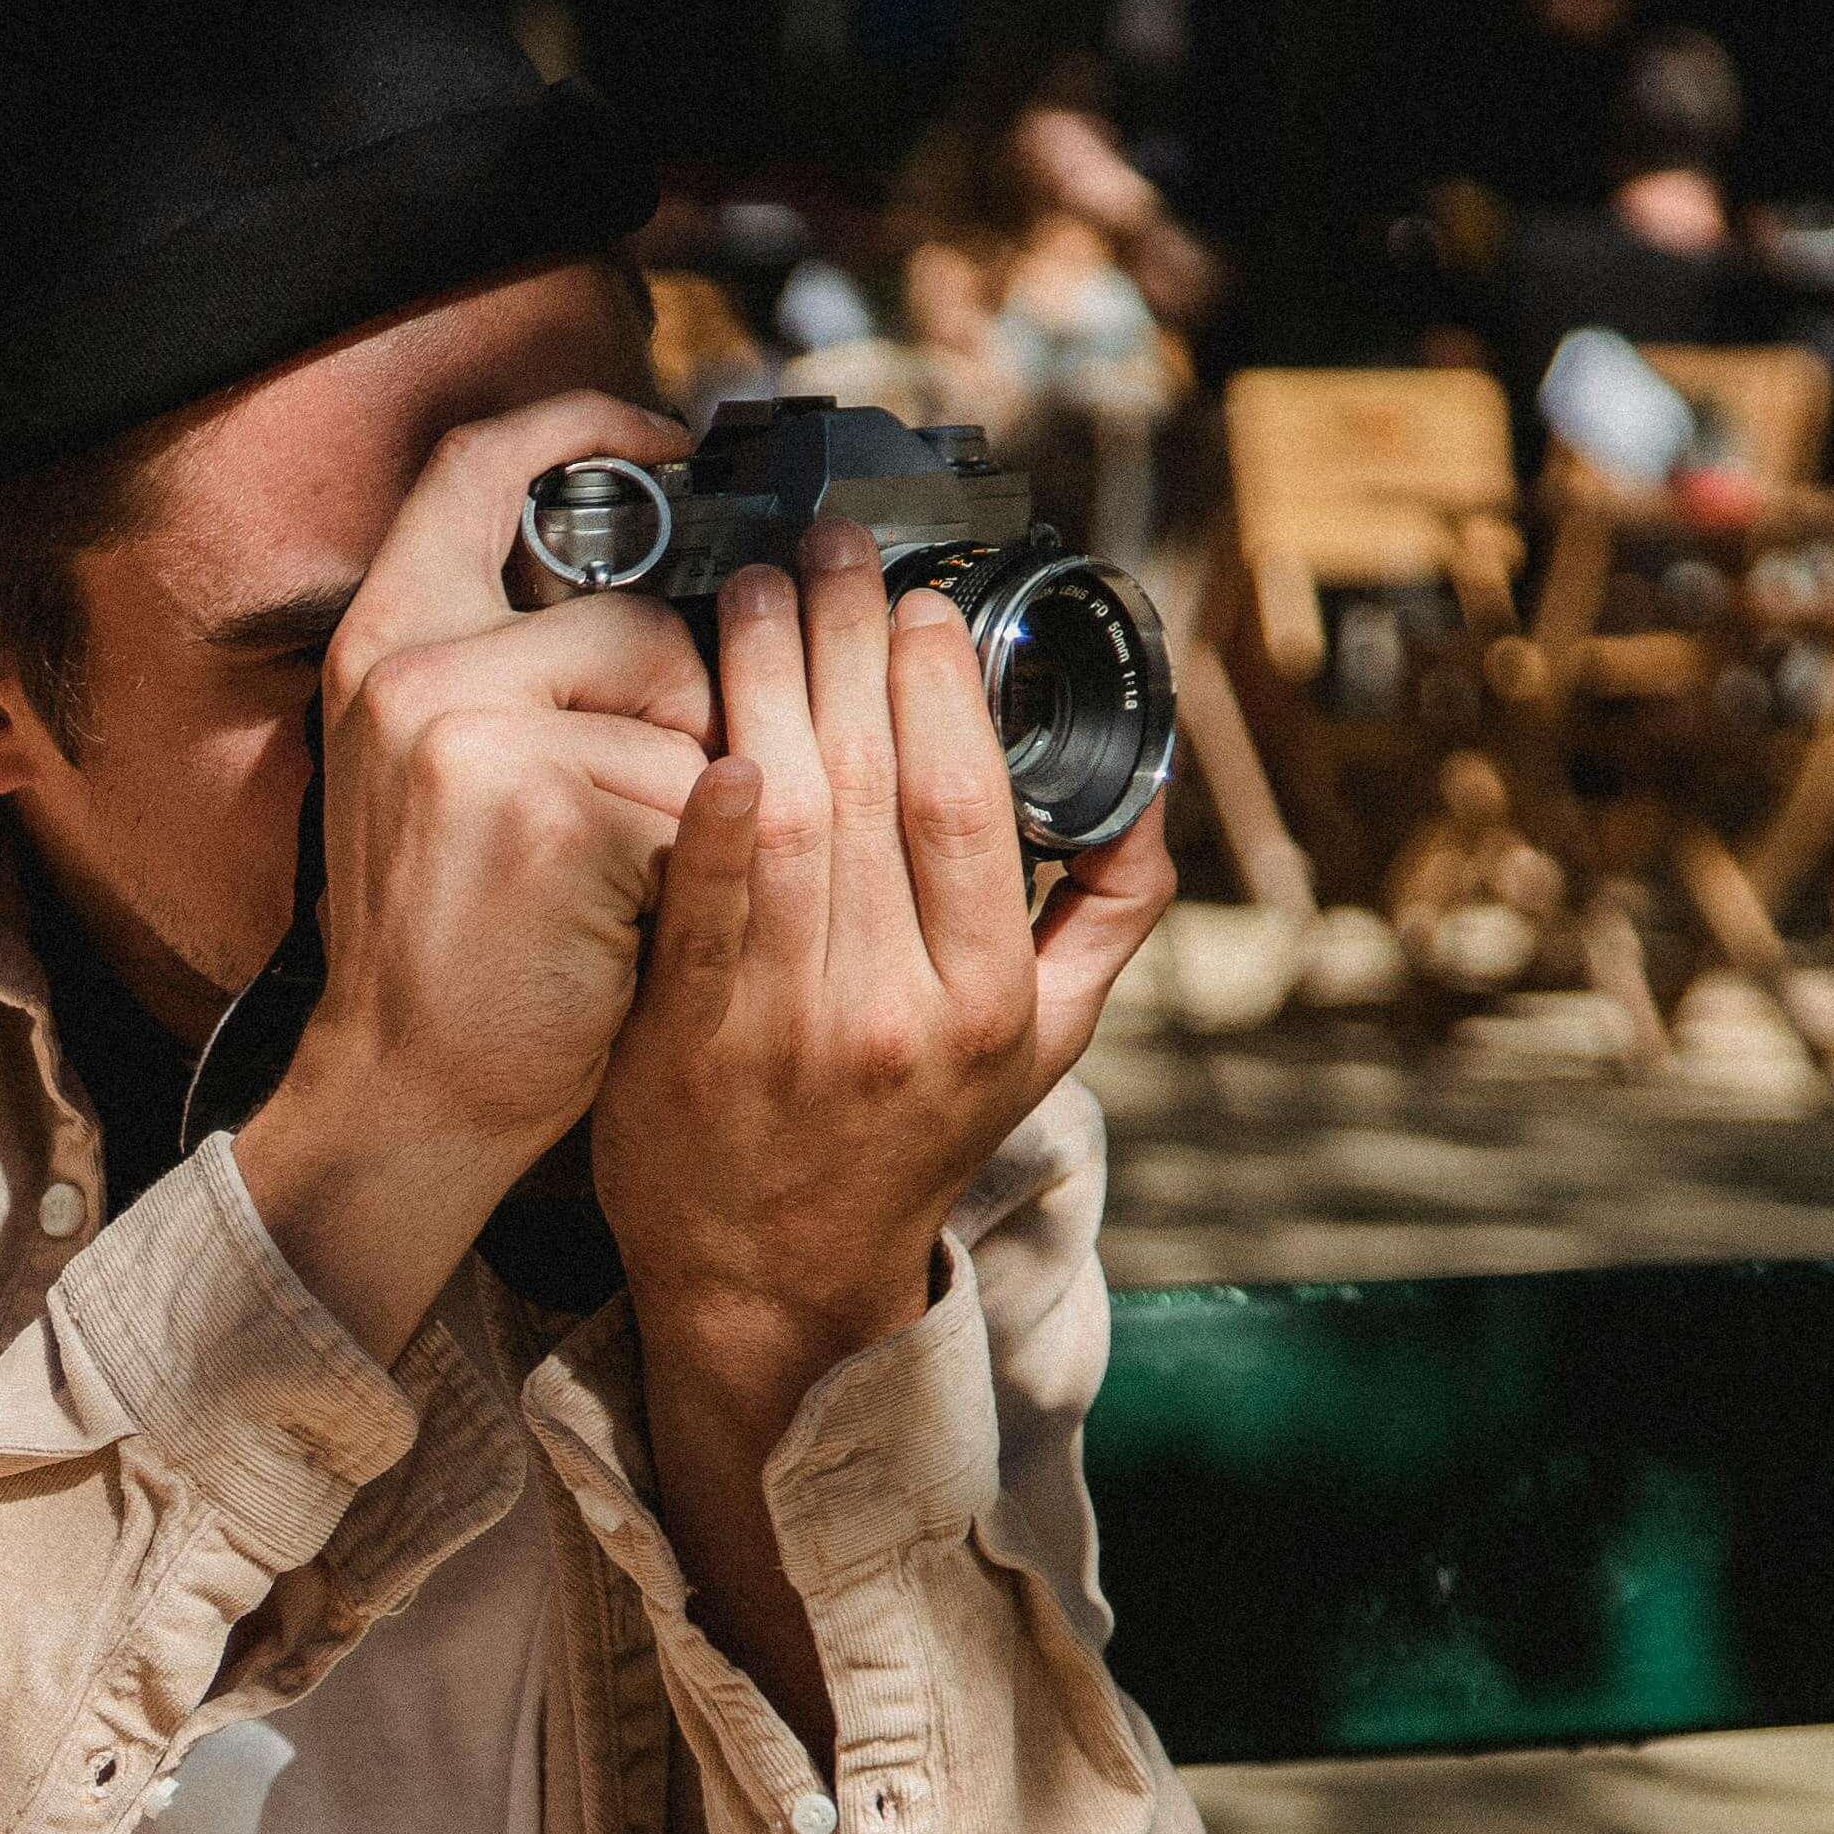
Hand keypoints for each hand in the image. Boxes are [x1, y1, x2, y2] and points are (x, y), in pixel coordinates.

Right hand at [231, 395, 721, 1348]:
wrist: (409, 1098)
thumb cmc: (458, 950)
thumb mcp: (446, 774)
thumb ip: (523, 669)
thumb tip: (687, 587)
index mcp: (382, 643)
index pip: (479, 463)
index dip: (586, 424)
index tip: (674, 437)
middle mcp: (409, 668)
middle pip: (640, 609)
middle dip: (697, 707)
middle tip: (665, 810)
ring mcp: (467, 730)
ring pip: (685, 696)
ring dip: (705, 791)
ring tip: (637, 876)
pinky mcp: (544, 801)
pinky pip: (698, 785)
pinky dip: (702, 858)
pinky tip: (636, 917)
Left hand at [589, 519, 1169, 1386]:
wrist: (776, 1285)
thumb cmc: (905, 1142)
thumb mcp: (1043, 1049)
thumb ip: (1106, 918)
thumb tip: (1147, 791)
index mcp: (990, 997)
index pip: (970, 804)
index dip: (943, 687)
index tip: (917, 598)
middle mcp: (898, 1009)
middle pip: (875, 787)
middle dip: (847, 645)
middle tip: (823, 548)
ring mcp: (790, 1029)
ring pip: (788, 822)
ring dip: (763, 686)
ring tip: (750, 591)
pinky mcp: (686, 1047)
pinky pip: (700, 913)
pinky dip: (707, 819)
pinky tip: (707, 735)